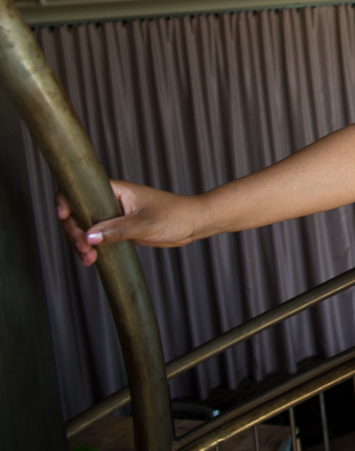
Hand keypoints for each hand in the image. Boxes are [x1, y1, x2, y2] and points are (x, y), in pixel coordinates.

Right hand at [56, 181, 199, 265]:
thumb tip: (89, 236)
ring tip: (88, 259)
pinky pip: (98, 239)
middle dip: (74, 232)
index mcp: (116, 190)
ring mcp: (114, 216)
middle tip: (83, 249)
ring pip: (86, 229)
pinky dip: (92, 249)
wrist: (193, 224)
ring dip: (81, 244)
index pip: (81, 191)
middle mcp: (111, 201)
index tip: (64, 217)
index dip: (67, 201)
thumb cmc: (175, 215)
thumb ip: (117, 229)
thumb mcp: (145, 223)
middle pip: (78, 214)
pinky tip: (92, 260)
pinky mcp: (119, 230)